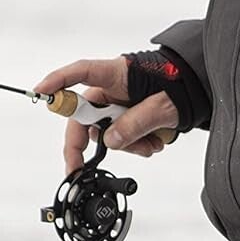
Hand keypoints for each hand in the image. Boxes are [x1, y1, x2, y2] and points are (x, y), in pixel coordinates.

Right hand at [32, 57, 180, 174]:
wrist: (199, 88)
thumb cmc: (182, 85)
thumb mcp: (163, 106)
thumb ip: (135, 123)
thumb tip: (110, 141)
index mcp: (118, 73)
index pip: (81, 72)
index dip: (58, 81)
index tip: (40, 92)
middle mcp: (112, 87)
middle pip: (84, 115)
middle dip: (85, 143)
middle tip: (77, 168)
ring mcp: (118, 102)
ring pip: (105, 130)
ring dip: (125, 144)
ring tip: (150, 145)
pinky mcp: (126, 114)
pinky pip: (120, 134)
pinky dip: (135, 143)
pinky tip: (152, 142)